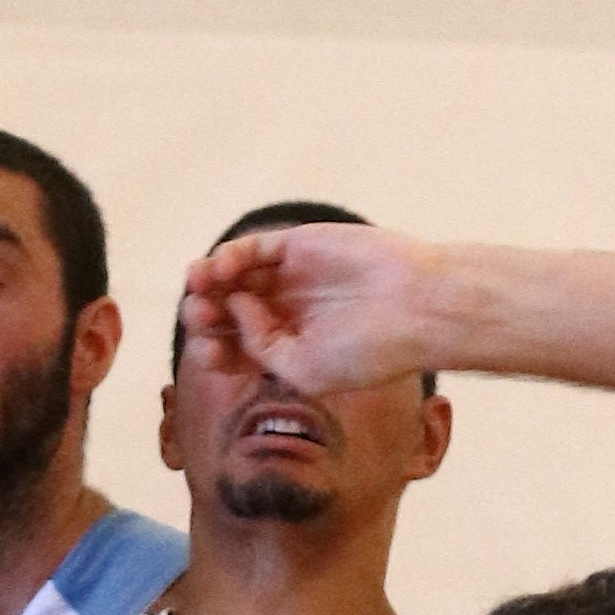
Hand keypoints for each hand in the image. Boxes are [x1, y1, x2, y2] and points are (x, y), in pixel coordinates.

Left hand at [185, 221, 468, 396]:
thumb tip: (233, 306)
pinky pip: (252, 249)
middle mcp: (286, 313)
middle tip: (198, 314)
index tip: (207, 354)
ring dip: (209, 281)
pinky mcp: (298, 246)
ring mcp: (291, 278)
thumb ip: (258, 344)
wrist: (416, 308)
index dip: (212, 350)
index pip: (234, 350)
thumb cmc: (368, 350)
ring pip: (233, 277)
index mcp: (288, 350)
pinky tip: (223, 268)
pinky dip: (230, 256)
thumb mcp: (302, 368)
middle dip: (205, 313)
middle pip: (227, 312)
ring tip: (200, 287)